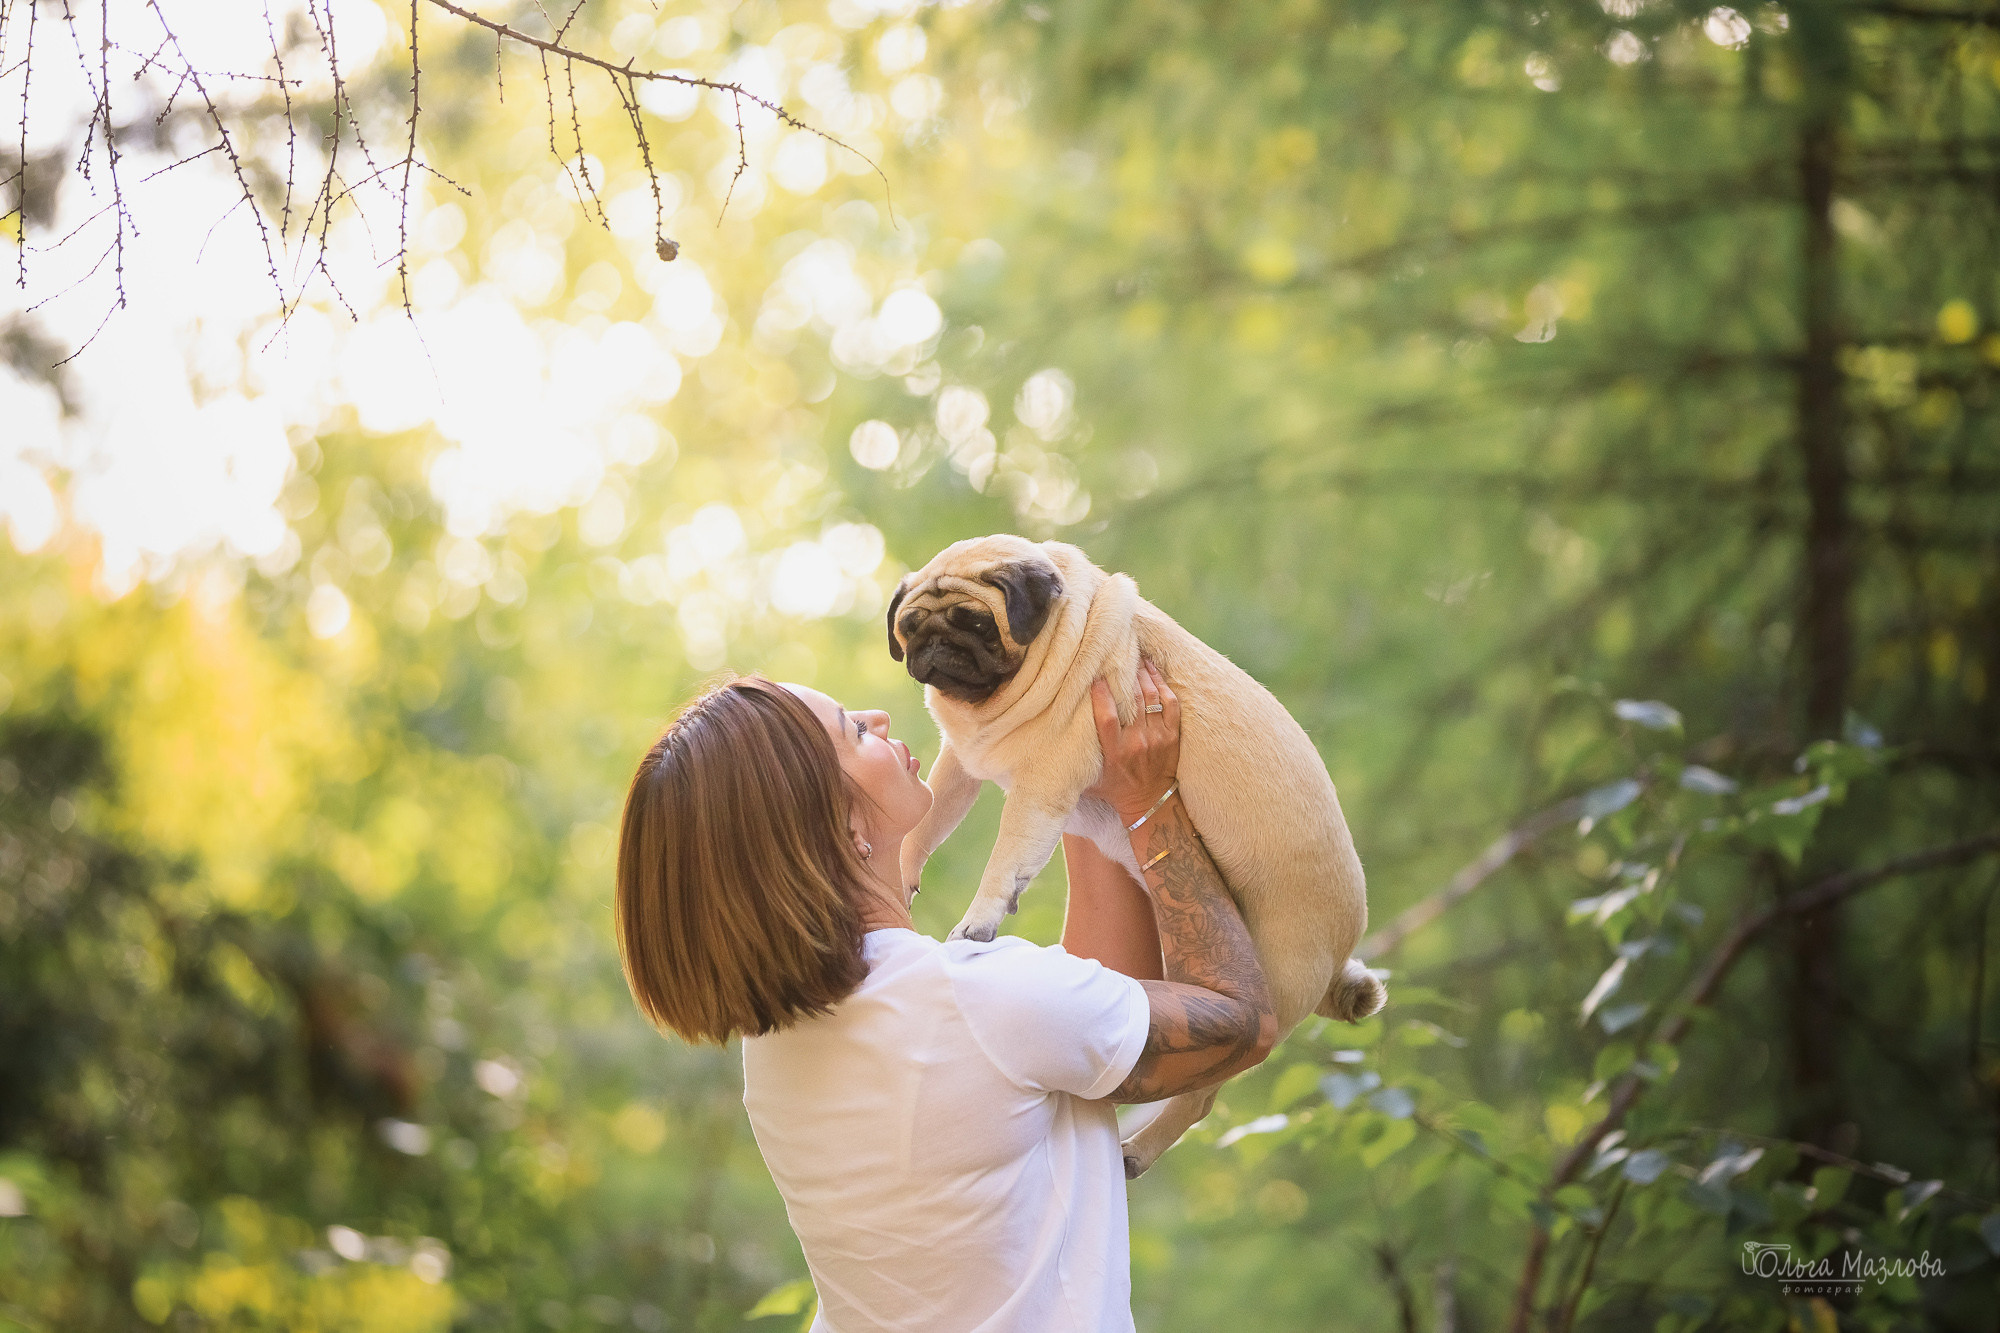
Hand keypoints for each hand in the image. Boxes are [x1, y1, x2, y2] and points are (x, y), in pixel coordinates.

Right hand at [1086, 660, 1180, 824]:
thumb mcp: (1090, 777)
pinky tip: (1152, 669)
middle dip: (1124, 674)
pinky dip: (1162, 683)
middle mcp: (1137, 742)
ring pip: (1151, 696)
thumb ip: (1076, 757)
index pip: (1108, 718)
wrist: (1150, 803)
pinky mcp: (1172, 735)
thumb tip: (1050, 739)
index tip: (1095, 676)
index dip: (1102, 694)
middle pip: (1132, 700)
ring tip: (1133, 655)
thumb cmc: (1115, 789)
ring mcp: (1158, 737)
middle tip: (1115, 654)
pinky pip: (1170, 702)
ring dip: (1142, 673)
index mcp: (1115, 752)